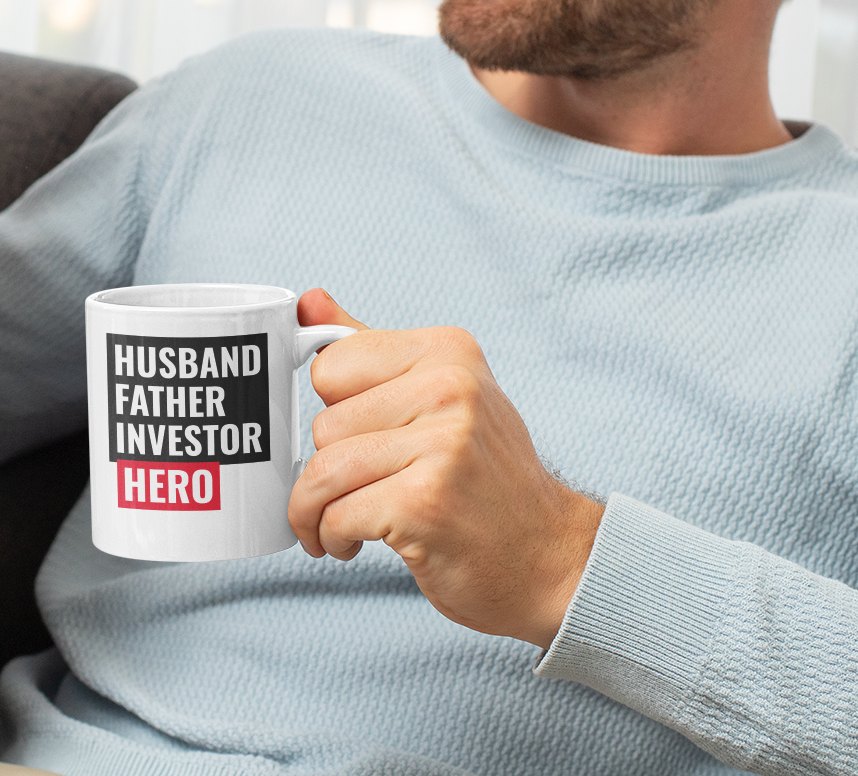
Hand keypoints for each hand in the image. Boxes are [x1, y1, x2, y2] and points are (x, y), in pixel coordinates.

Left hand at [287, 289, 604, 649]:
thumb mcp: (438, 398)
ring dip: (316, 511)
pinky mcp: (424, 502)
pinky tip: (354, 543)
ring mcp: (442, 444)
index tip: (353, 439)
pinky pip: (336, 515)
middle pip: (324, 424)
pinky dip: (330, 538)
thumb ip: (369, 351)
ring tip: (341, 523)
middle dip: (327, 469)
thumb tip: (309, 301)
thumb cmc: (484, 479)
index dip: (335, 411)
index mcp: (447, 351)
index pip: (331, 365)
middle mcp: (449, 388)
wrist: (548, 556)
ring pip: (323, 471)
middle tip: (360, 490)